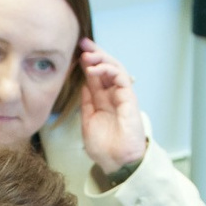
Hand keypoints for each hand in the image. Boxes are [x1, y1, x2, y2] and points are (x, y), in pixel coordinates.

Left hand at [76, 40, 147, 180]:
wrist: (117, 162)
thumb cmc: (104, 148)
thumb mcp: (88, 122)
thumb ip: (86, 103)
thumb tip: (82, 84)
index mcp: (103, 101)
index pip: (96, 76)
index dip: (88, 62)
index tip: (76, 51)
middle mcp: (113, 96)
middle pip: (106, 67)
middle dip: (95, 53)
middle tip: (83, 42)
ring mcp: (122, 96)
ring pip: (115, 68)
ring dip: (101, 59)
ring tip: (87, 56)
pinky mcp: (129, 98)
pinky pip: (120, 77)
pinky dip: (108, 70)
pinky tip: (94, 70)